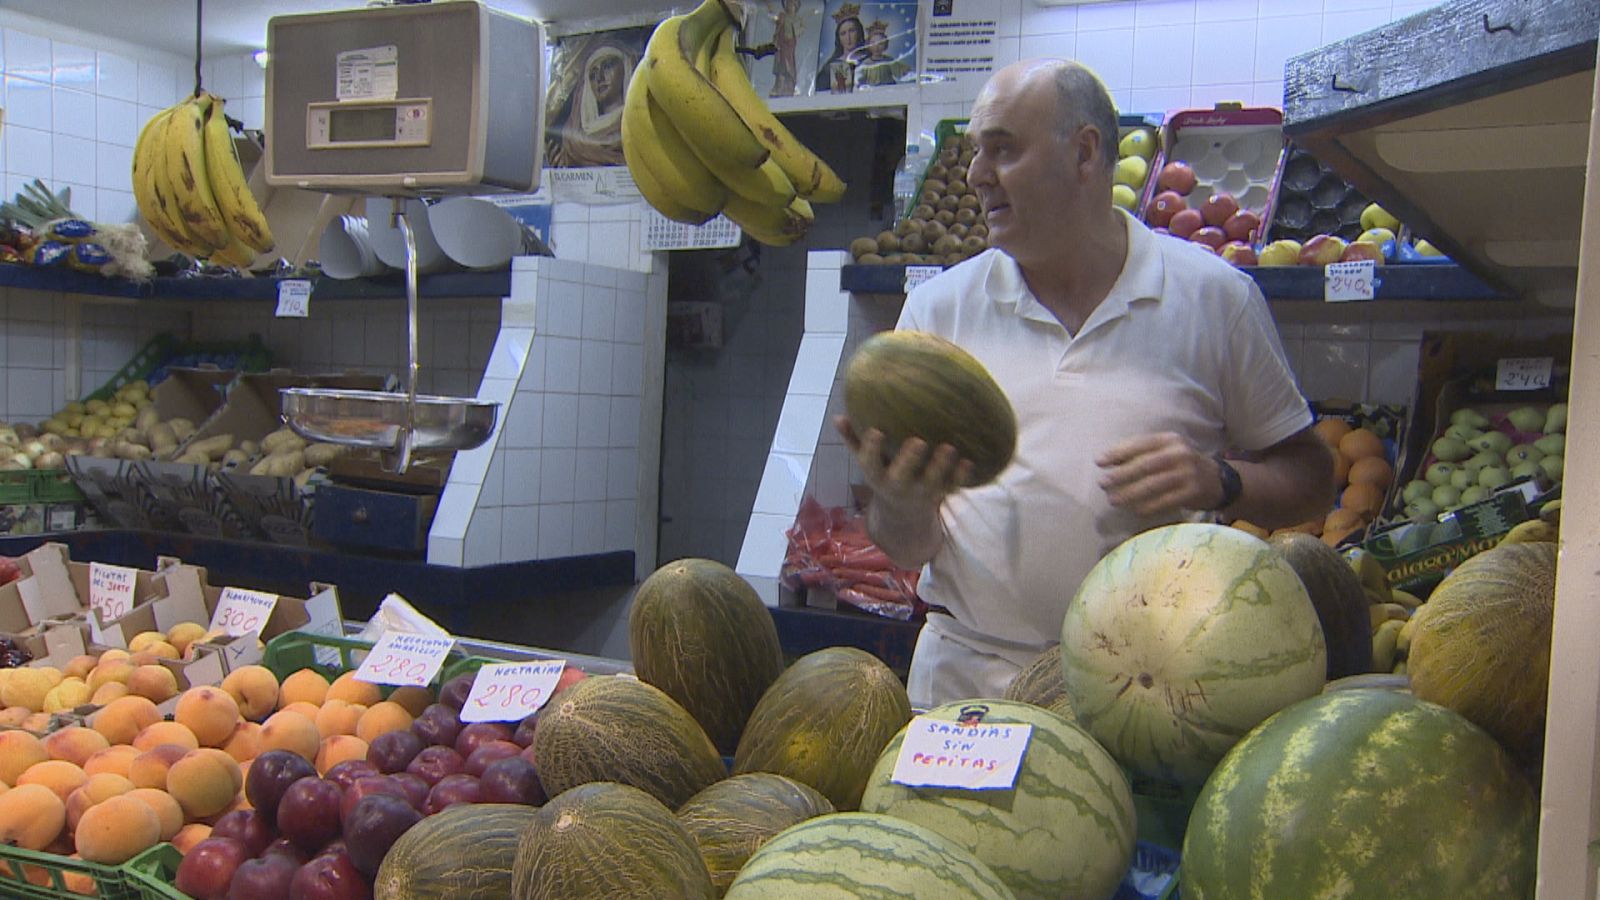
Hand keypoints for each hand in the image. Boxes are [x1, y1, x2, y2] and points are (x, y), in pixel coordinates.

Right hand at [835, 416, 973, 513]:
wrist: (903, 516)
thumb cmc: (884, 476)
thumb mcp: (867, 463)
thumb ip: (853, 440)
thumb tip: (838, 416)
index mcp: (878, 476)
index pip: (870, 463)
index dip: (872, 448)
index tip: (876, 430)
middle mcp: (899, 486)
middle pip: (902, 476)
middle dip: (910, 460)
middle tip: (919, 441)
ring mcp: (922, 492)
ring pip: (932, 482)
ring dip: (942, 466)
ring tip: (951, 447)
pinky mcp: (941, 494)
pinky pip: (953, 486)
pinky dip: (961, 476)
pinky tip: (969, 461)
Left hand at [1096, 432, 1222, 515]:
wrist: (1216, 480)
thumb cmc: (1180, 464)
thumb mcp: (1164, 451)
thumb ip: (1139, 453)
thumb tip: (1106, 461)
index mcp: (1169, 439)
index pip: (1140, 444)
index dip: (1118, 452)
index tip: (1099, 462)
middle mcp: (1180, 453)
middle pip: (1145, 465)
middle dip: (1121, 475)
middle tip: (1103, 484)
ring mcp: (1187, 473)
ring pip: (1153, 485)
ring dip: (1129, 493)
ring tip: (1113, 499)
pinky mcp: (1192, 492)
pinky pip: (1164, 501)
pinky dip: (1147, 506)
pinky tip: (1134, 509)